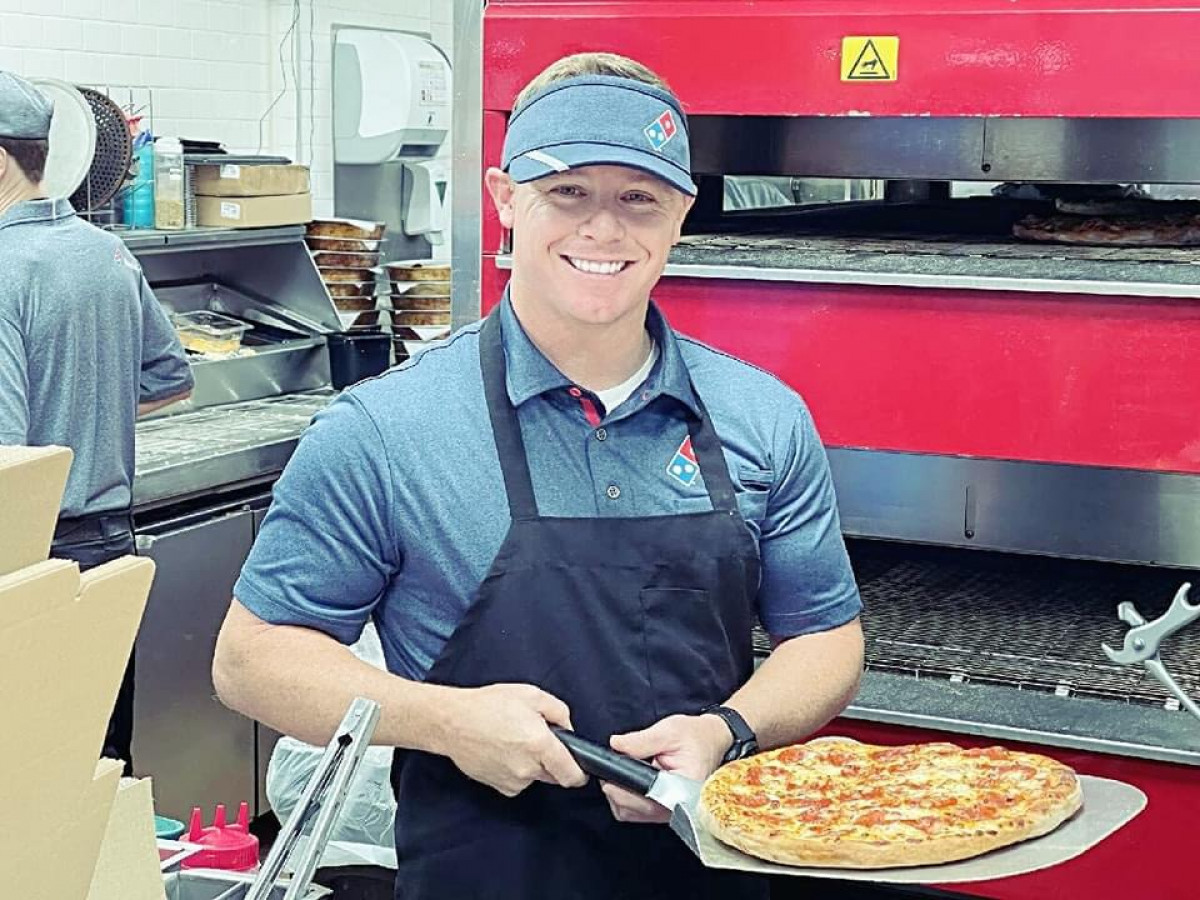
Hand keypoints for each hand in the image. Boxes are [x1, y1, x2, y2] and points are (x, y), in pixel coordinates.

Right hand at [442, 683, 587, 796]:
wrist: (452, 722)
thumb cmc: (489, 705)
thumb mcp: (532, 695)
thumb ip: (560, 712)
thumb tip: (569, 730)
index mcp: (540, 745)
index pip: (573, 776)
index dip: (580, 772)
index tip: (580, 766)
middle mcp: (528, 769)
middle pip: (555, 775)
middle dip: (553, 761)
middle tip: (537, 738)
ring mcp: (512, 781)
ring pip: (536, 777)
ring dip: (532, 763)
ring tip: (513, 740)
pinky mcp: (499, 786)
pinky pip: (518, 780)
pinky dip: (516, 768)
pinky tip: (502, 750)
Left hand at [602, 713, 731, 822]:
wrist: (712, 740)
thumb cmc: (696, 737)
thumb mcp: (669, 731)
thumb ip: (641, 741)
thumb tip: (616, 745)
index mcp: (682, 790)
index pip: (643, 800)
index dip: (621, 789)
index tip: (608, 775)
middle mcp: (676, 807)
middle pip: (631, 810)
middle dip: (617, 789)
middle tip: (616, 766)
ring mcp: (668, 811)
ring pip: (629, 813)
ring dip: (620, 794)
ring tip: (627, 771)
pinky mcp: (662, 810)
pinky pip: (634, 812)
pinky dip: (626, 797)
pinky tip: (632, 780)